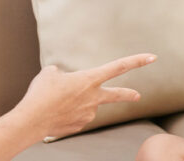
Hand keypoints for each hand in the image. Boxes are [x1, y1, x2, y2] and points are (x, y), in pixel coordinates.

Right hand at [16, 53, 156, 137]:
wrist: (32, 119)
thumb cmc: (41, 94)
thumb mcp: (50, 73)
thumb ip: (62, 74)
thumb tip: (63, 78)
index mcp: (89, 79)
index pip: (119, 66)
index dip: (137, 61)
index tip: (152, 58)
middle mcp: (94, 97)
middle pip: (116, 94)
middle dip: (128, 94)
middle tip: (137, 96)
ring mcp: (88, 113)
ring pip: (86, 105)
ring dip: (75, 103)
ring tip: (56, 102)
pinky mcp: (80, 125)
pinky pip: (75, 116)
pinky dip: (67, 114)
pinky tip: (55, 113)